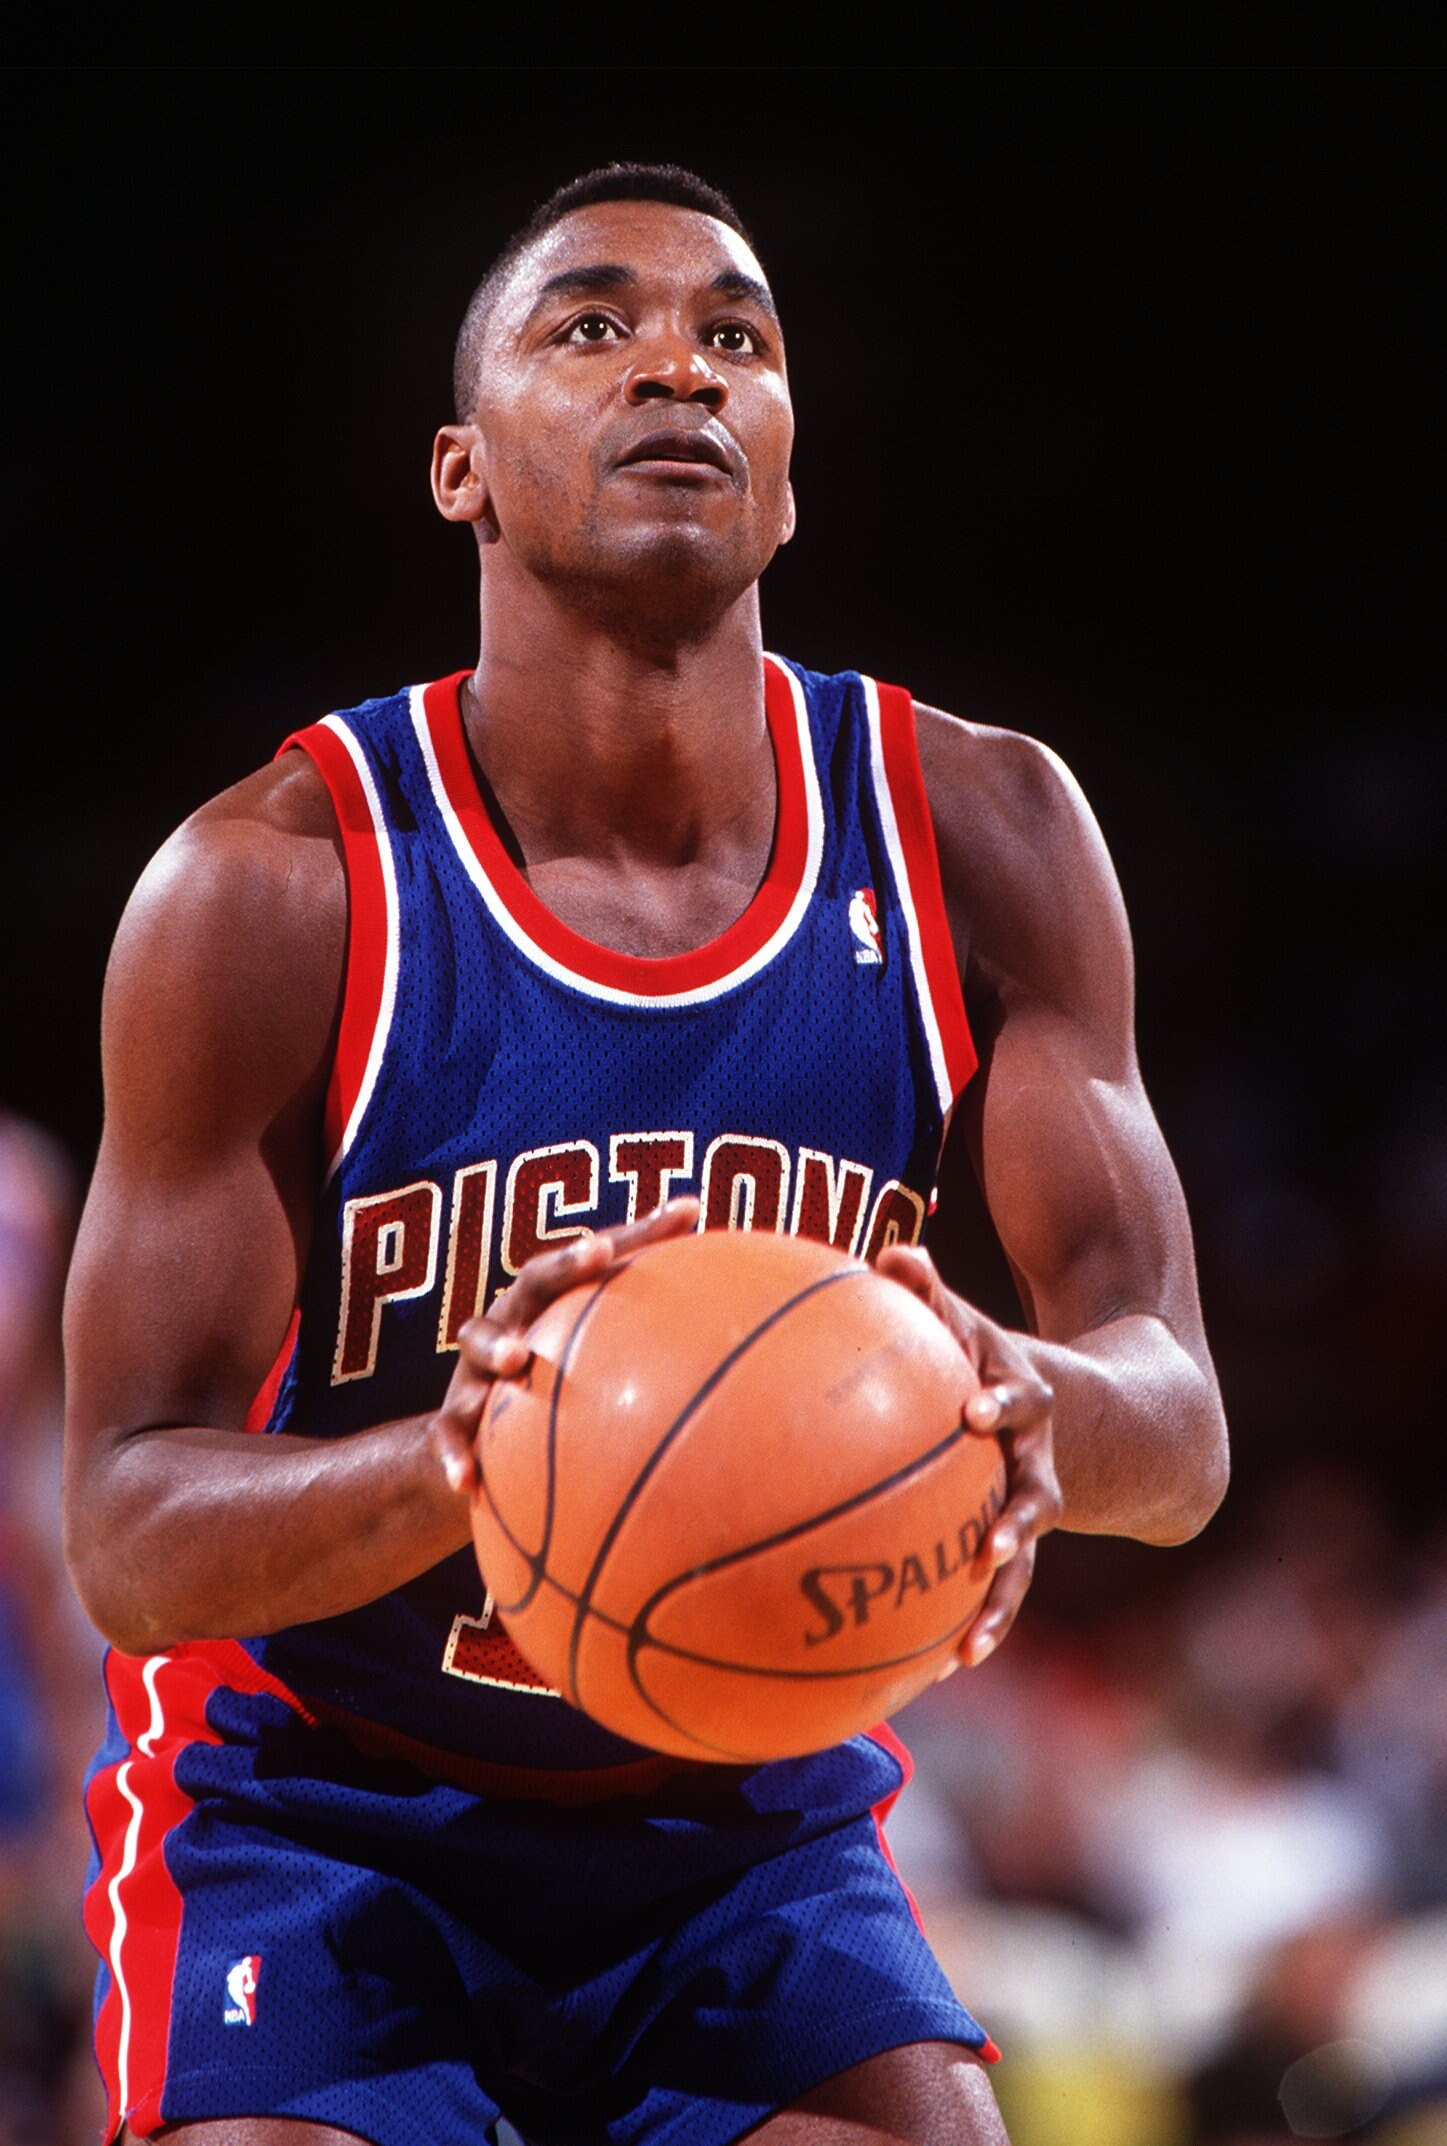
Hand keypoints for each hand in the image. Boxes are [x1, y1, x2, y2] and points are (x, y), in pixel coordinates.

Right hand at [431, 1198, 700, 1495]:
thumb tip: (693, 1203)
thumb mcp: (592, 1306)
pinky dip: (456, 1460)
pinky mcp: (454, 1425)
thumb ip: (638, 1256)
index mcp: (530, 1304)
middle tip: (530, 1341)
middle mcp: (497, 1331)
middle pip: (499, 1316)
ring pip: (469, 1374)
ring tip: (511, 1369)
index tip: (602, 1249)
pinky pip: (448, 1442)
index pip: (550, 1273)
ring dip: (487, 1370)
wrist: (490, 1414)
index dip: (573, 1260)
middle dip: (510, 1326)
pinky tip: (468, 1483)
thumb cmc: (558, 1343)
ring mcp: (470, 1378)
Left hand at [874, 1243, 1061, 1667]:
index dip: (1004, 1400)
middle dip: (1018, 1520)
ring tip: (971, 1645)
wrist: (1100, 1416)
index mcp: (1025, 1401)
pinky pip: (999, 1593)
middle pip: (1038, 1494)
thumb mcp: (973, 1327)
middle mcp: (1039, 1462)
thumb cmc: (995, 1363)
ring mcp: (1034, 1509)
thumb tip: (892, 1253)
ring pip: (1024, 1563)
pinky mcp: (1018, 1547)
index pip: (1022, 1397)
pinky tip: (940, 1671)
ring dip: (1000, 1602)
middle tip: (991, 1547)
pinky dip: (975, 1626)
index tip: (976, 1410)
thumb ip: (931, 1296)